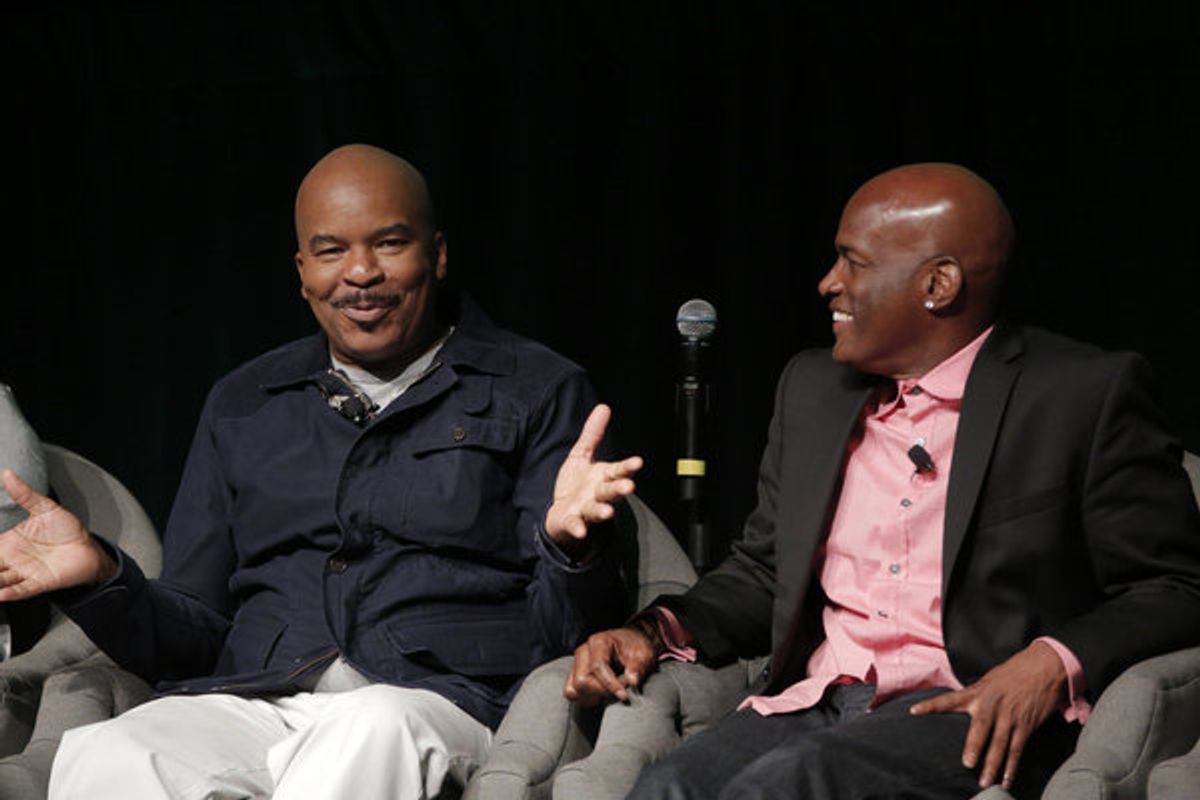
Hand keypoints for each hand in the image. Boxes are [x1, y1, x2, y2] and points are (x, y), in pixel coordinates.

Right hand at [0, 469, 117, 600]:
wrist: (88, 547)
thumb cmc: (66, 530)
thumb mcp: (45, 508)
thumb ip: (25, 494)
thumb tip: (8, 474)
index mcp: (9, 542)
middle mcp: (12, 559)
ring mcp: (24, 572)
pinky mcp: (40, 582)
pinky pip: (22, 589)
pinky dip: (10, 593)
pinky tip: (0, 594)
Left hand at [545, 404, 642, 545]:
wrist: (560, 512)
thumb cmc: (576, 483)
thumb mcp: (582, 454)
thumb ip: (593, 433)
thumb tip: (603, 407)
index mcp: (603, 477)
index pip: (618, 471)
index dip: (627, 467)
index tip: (638, 462)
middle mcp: (598, 494)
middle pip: (611, 490)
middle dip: (619, 488)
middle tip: (629, 487)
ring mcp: (585, 509)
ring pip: (596, 509)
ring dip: (603, 510)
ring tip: (608, 512)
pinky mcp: (572, 521)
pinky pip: (575, 524)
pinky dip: (578, 527)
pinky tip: (580, 529)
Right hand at [564, 625, 658, 706]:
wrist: (631, 642)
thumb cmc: (636, 646)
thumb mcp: (644, 654)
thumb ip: (638, 666)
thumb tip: (633, 680)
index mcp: (599, 642)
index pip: (597, 667)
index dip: (610, 684)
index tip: (624, 695)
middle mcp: (584, 652)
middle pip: (581, 680)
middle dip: (602, 691)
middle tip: (620, 691)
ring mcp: (577, 663)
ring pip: (573, 689)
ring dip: (591, 697)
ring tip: (609, 694)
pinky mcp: (575, 673)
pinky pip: (571, 692)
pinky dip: (584, 698)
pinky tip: (600, 696)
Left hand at [910, 641, 1067, 790]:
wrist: (1046, 666)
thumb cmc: (1015, 671)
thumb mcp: (989, 678)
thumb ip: (975, 694)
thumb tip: (961, 705)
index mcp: (978, 691)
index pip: (949, 699)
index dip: (931, 705)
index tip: (914, 711)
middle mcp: (992, 704)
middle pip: (981, 728)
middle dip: (974, 746)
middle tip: (967, 763)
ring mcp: (1010, 716)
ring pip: (1000, 744)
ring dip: (993, 765)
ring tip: (985, 781)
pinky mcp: (1026, 725)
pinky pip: (1017, 749)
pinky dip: (1012, 766)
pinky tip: (1006, 780)